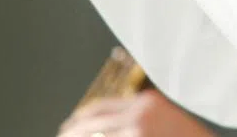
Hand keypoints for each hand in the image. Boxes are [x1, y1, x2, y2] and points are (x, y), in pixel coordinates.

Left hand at [57, 90, 215, 136]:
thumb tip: (115, 130)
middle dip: (70, 133)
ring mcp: (136, 131)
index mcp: (148, 103)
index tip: (67, 129)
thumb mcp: (170, 125)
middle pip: (89, 122)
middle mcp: (140, 113)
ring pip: (92, 135)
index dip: (79, 121)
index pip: (99, 107)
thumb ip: (144, 123)